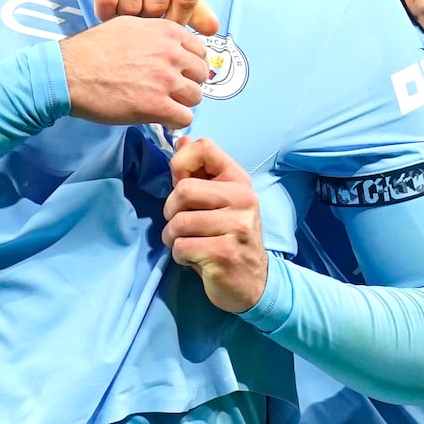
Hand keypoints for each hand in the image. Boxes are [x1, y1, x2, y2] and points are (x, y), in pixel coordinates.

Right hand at [60, 17, 207, 128]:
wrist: (69, 72)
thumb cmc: (91, 49)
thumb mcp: (128, 25)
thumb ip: (155, 32)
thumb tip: (171, 43)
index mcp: (166, 31)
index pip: (200, 50)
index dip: (190, 63)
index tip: (180, 71)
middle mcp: (171, 53)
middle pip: (201, 74)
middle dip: (189, 83)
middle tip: (172, 90)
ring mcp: (165, 80)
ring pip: (196, 97)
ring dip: (182, 103)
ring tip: (164, 104)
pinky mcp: (156, 105)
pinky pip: (185, 118)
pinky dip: (175, 121)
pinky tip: (161, 117)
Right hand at [65, 0, 220, 35]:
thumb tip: (212, 30)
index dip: (178, 21)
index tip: (166, 29)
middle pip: (157, 6)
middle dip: (146, 19)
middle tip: (137, 16)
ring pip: (131, 5)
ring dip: (123, 16)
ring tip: (121, 10)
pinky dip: (105, 12)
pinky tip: (106, 8)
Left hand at [161, 137, 266, 312]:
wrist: (253, 282)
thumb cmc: (228, 236)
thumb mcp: (217, 201)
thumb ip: (197, 173)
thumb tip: (181, 141)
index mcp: (239, 181)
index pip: (204, 148)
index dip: (181, 163)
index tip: (181, 183)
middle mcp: (243, 199)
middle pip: (183, 190)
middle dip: (171, 211)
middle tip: (182, 225)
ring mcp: (236, 227)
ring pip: (178, 222)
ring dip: (173, 238)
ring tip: (189, 244)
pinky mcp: (225, 254)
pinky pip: (181, 247)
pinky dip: (179, 256)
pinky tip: (196, 259)